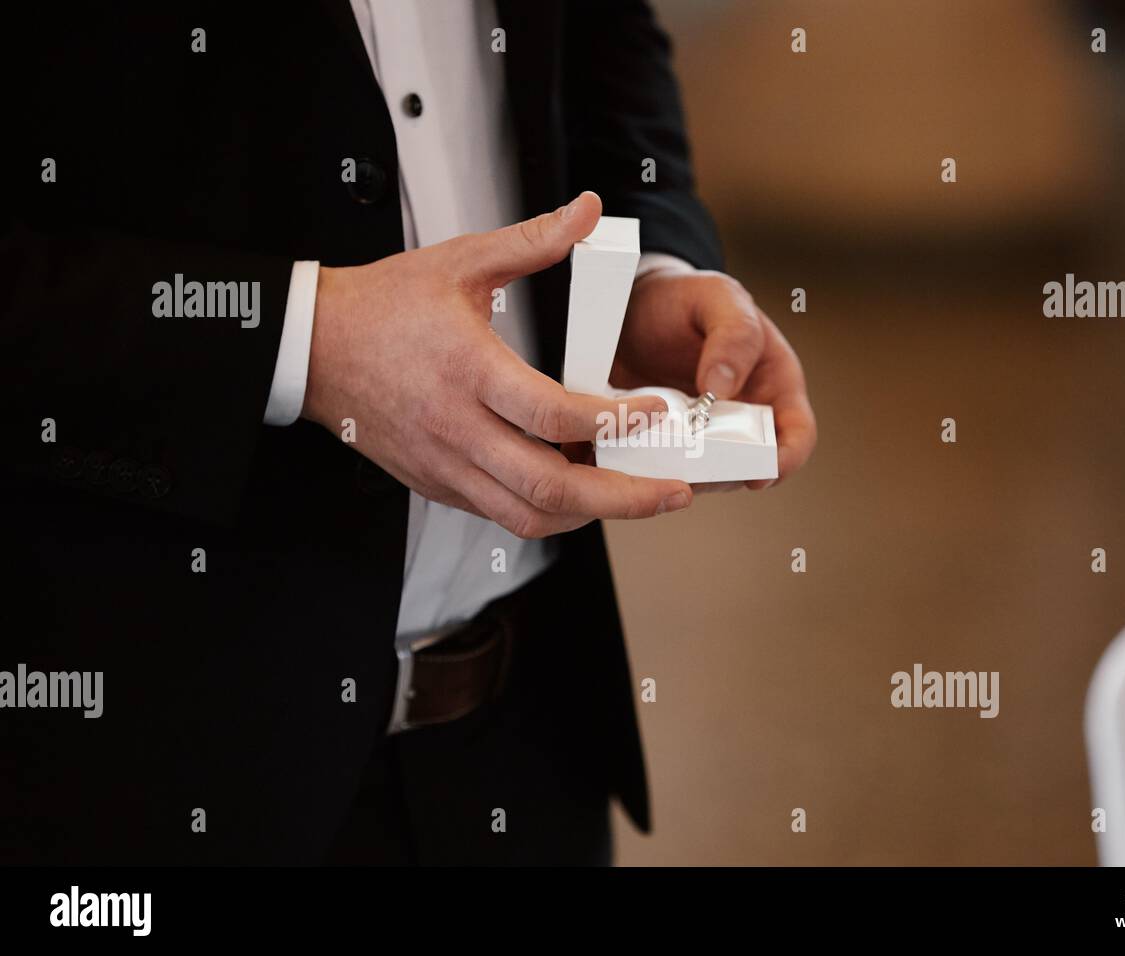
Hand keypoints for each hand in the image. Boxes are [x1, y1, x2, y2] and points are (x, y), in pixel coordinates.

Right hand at [301, 192, 692, 537]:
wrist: (312, 348)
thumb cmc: (385, 304)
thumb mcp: (460, 261)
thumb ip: (533, 240)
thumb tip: (588, 210)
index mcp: (469, 370)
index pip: (554, 415)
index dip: (615, 421)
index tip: (655, 412)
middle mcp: (458, 429)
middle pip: (551, 486)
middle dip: (623, 498)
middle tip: (673, 491)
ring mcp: (445, 465)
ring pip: (528, 515)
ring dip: (590, 515)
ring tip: (636, 497)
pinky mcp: (436, 484)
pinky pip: (501, 514)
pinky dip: (549, 512)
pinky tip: (581, 492)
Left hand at [612, 259, 815, 489]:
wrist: (634, 303)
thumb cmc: (687, 297)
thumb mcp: (717, 298)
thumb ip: (733, 334)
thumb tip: (723, 388)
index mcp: (773, 383)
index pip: (798, 434)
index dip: (785, 460)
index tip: (758, 474)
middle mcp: (744, 415)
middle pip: (750, 465)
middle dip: (726, 475)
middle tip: (695, 470)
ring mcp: (705, 433)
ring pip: (707, 473)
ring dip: (687, 475)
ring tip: (660, 463)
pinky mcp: (667, 441)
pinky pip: (667, 467)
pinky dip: (655, 469)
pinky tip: (636, 458)